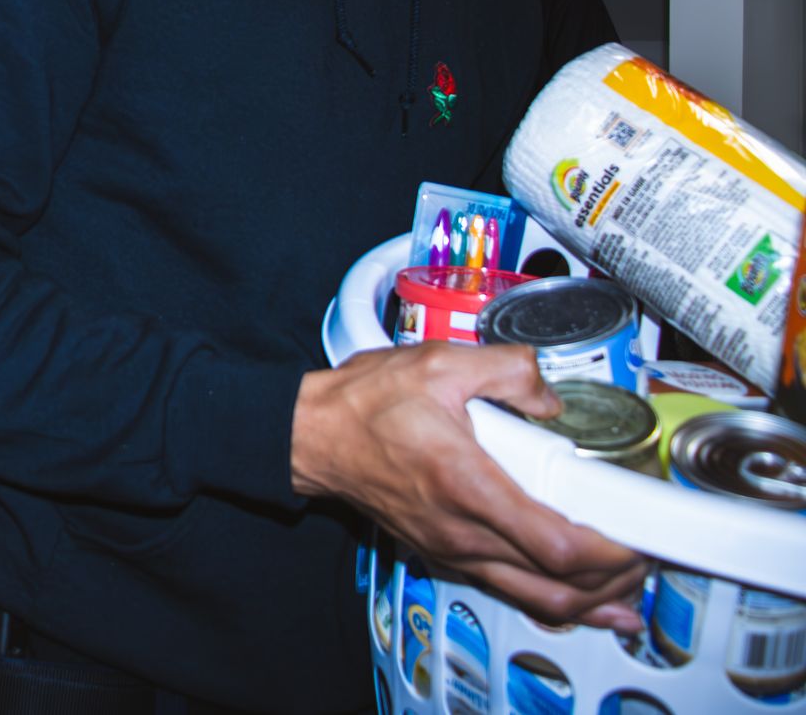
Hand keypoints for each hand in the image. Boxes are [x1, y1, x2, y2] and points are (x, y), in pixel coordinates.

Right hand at [292, 342, 646, 632]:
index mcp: (466, 484)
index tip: (645, 538)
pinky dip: (558, 601)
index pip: (556, 546)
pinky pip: (513, 592)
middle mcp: (463, 531)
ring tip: (631, 586)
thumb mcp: (438, 364)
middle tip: (654, 559)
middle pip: (559, 588)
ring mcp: (454, 550)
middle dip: (617, 583)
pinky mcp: (446, 554)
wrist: (311, 437)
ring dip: (594, 602)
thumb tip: (552, 396)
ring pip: (539, 602)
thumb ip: (509, 370)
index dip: (612, 553)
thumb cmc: (365, 403)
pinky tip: (585, 598)